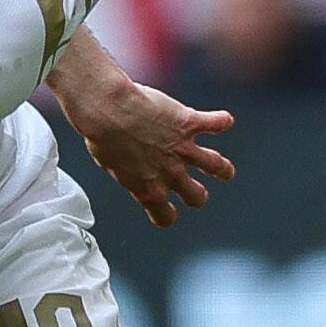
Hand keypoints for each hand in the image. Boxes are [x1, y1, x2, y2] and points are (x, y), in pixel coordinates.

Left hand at [55, 44, 233, 226]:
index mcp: (146, 188)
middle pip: (196, 196)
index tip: (167, 210)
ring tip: (225, 171)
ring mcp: (182, 148)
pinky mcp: (189, 123)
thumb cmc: (101, 134)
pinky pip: (217, 124)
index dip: (167, 214)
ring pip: (216, 166)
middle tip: (196, 191)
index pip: (165, 215)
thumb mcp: (109, 163)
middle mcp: (169, 173)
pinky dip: (221, 122)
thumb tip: (128, 167)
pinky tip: (223, 121)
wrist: (107, 111)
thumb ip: (126, 171)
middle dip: (198, 195)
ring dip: (223, 169)